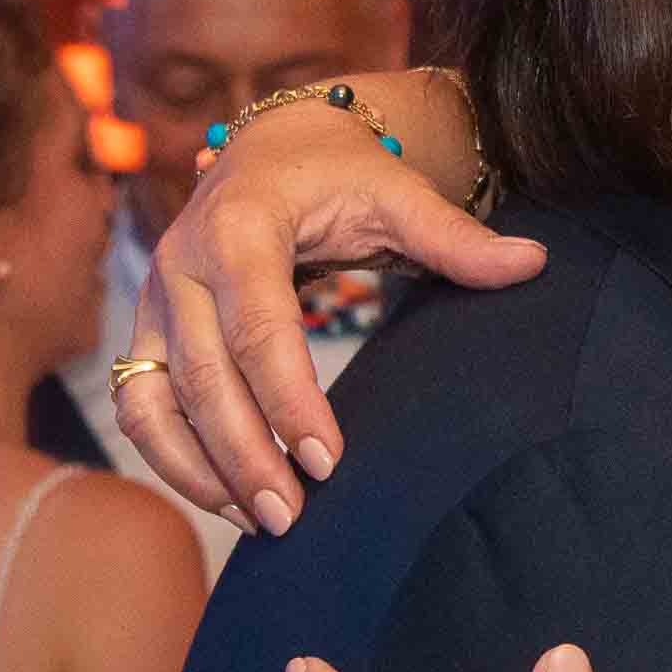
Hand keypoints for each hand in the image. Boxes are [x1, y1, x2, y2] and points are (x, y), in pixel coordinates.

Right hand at [126, 79, 540, 535]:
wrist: (274, 148)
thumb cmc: (339, 175)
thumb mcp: (397, 196)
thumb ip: (456, 238)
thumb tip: (531, 264)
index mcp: (240, 227)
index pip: (258, 329)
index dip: (289, 400)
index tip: (329, 461)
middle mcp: (179, 263)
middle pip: (203, 377)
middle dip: (244, 455)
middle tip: (291, 517)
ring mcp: (153, 301)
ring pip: (154, 401)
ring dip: (200, 469)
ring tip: (260, 523)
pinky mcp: (145, 331)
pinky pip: (140, 407)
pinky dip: (174, 460)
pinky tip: (228, 500)